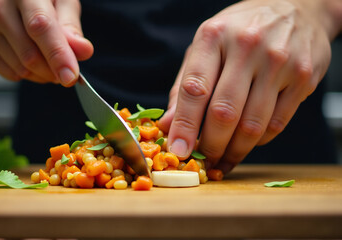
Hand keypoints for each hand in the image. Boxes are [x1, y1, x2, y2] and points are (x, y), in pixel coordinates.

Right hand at [0, 0, 92, 85]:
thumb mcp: (64, 3)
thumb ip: (73, 27)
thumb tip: (83, 51)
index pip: (40, 27)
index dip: (57, 55)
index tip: (70, 77)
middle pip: (30, 55)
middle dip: (54, 71)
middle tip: (67, 70)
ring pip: (21, 69)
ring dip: (44, 75)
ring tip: (50, 61)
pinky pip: (11, 74)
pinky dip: (28, 75)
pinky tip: (32, 60)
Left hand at [159, 0, 338, 172]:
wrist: (297, 7)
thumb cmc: (241, 30)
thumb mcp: (205, 46)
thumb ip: (184, 86)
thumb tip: (167, 125)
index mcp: (214, 36)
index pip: (194, 89)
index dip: (184, 126)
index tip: (177, 151)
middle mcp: (247, 46)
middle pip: (224, 112)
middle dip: (210, 146)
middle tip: (203, 161)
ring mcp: (279, 62)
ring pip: (252, 125)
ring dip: (234, 151)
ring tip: (222, 160)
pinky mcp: (304, 77)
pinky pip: (276, 124)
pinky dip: (258, 141)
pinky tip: (247, 141)